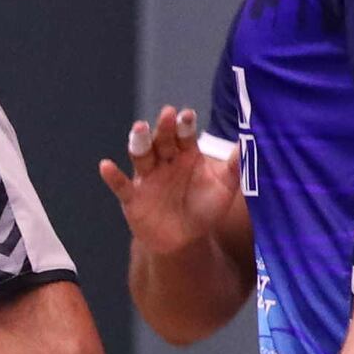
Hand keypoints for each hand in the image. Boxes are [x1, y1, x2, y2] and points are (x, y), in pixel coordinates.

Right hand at [102, 106, 231, 259]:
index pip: (184, 135)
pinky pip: (121, 185)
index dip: (185, 124)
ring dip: (139, 141)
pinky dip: (113, 176)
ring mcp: (147, 178)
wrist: (185, 240)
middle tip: (168, 113)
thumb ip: (234, 167)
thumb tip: (247, 144)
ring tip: (139, 128)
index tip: (187, 114)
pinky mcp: (133, 198)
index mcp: (186, 154)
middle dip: (165, 127)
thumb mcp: (224, 189)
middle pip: (162, 140)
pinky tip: (106, 166)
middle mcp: (164, 161)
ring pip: (141, 155)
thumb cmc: (204, 209)